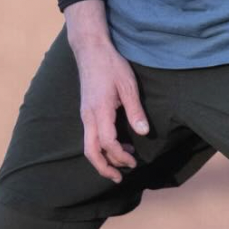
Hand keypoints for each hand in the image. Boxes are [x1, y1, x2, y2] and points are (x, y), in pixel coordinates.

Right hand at [72, 39, 149, 182]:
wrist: (91, 49)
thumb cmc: (111, 65)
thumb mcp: (128, 86)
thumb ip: (135, 110)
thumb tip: (144, 133)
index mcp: (99, 111)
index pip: (107, 143)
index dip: (120, 157)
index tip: (134, 162)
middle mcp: (88, 116)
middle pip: (90, 152)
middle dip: (104, 168)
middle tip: (119, 178)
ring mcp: (85, 114)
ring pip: (89, 145)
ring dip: (104, 157)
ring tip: (125, 159)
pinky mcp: (87, 110)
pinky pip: (91, 135)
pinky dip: (103, 145)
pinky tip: (120, 142)